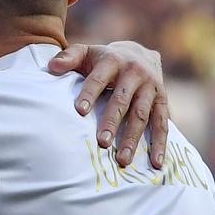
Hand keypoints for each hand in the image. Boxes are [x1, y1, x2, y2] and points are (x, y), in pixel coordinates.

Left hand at [49, 40, 168, 168]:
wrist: (139, 52)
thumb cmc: (103, 59)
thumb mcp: (86, 52)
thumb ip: (68, 58)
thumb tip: (51, 67)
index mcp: (113, 61)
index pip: (99, 79)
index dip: (89, 94)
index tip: (79, 111)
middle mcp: (135, 73)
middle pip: (122, 101)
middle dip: (112, 122)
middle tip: (101, 143)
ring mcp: (151, 87)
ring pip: (141, 115)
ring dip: (133, 138)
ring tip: (122, 159)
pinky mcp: (162, 100)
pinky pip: (163, 123)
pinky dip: (160, 143)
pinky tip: (156, 162)